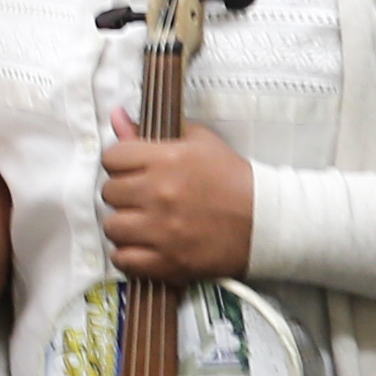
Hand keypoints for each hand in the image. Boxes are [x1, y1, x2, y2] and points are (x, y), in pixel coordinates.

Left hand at [93, 114, 254, 281]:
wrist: (266, 221)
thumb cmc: (233, 179)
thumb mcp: (198, 142)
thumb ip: (152, 130)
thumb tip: (117, 115)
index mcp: (166, 159)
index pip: (112, 157)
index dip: (120, 163)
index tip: (132, 171)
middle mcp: (160, 193)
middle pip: (109, 192)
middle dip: (123, 194)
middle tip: (142, 198)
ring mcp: (162, 230)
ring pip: (112, 226)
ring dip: (124, 225)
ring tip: (143, 223)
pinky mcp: (168, 261)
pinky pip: (122, 259)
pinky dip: (128, 255)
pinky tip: (143, 246)